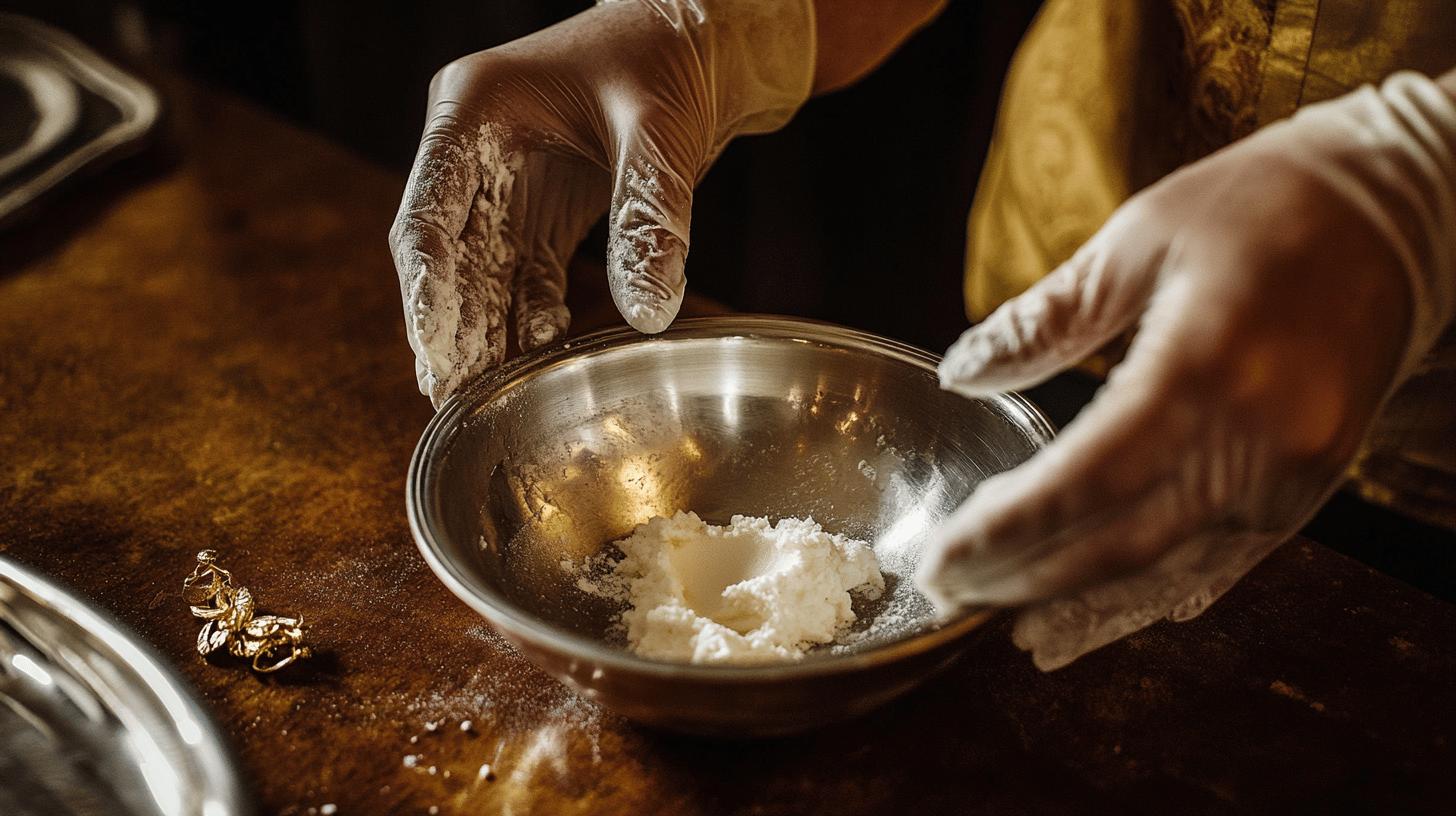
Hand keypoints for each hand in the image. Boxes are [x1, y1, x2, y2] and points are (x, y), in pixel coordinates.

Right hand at [389, 0, 812, 405]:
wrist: (699, 43)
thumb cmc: (668, 57)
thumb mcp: (661, 133)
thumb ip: (651, 218)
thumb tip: (648, 311)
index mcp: (473, 109)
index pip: (429, 211)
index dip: (427, 287)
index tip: (433, 349)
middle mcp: (475, 150)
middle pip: (445, 254)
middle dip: (447, 328)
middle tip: (451, 399)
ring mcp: (505, 182)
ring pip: (479, 274)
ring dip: (481, 335)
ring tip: (481, 401)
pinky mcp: (541, 210)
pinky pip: (523, 276)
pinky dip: (526, 320)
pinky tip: (530, 363)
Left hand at [916, 72, 1455, 669]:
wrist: (1403, 209)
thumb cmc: (1262, 202)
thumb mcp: (1138, 236)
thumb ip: (1046, 316)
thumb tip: (962, 372)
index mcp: (1203, 365)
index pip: (1083, 481)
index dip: (1005, 531)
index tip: (939, 556)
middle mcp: (1257, 437)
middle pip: (1119, 542)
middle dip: (1023, 579)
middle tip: (949, 593)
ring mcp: (1295, 470)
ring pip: (1170, 567)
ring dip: (1082, 604)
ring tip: (1006, 621)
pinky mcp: (1313, 482)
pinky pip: (1223, 561)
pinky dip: (1154, 592)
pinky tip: (1099, 612)